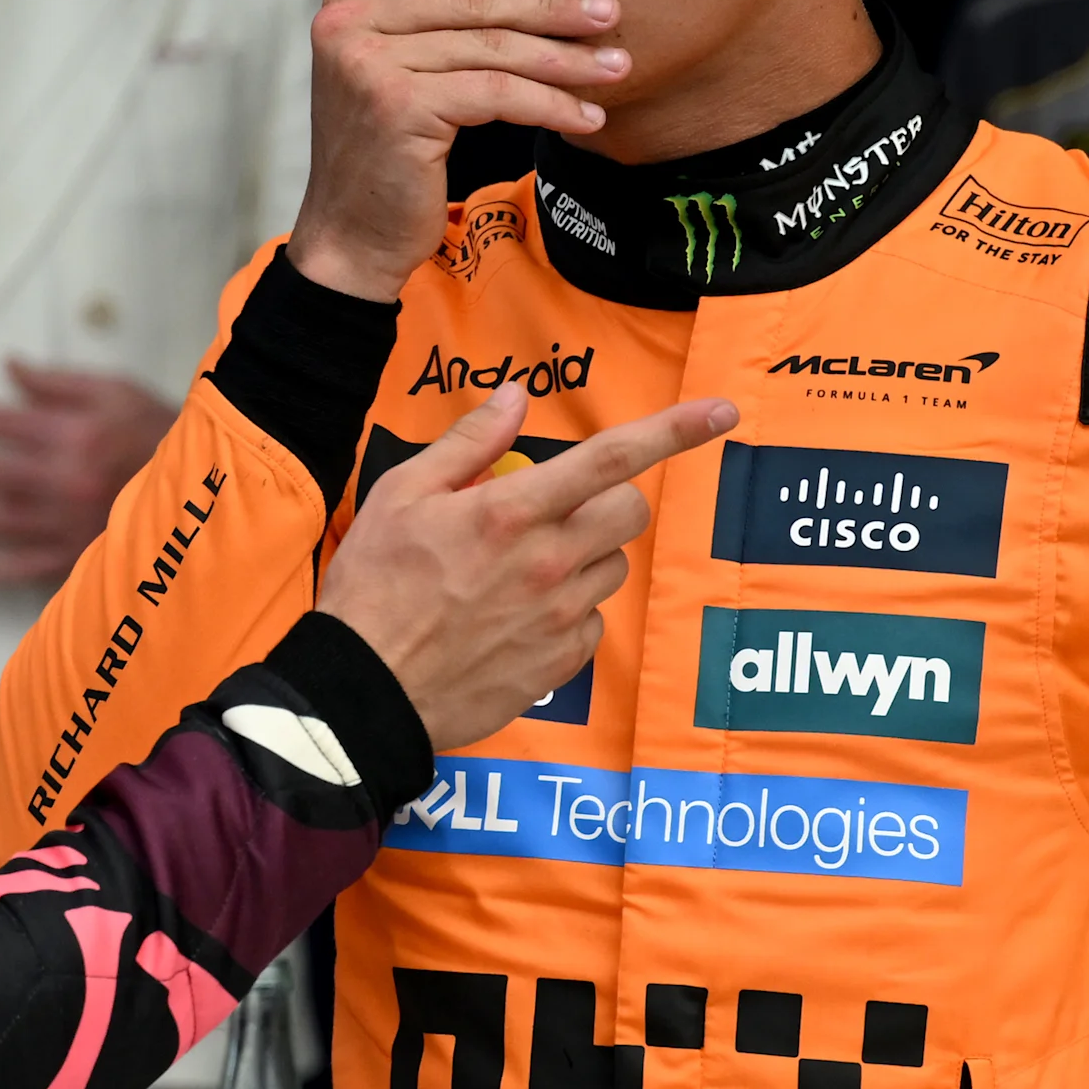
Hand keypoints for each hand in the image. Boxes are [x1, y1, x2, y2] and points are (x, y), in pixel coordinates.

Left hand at [0, 362, 178, 586]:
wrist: (211, 488)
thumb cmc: (160, 431)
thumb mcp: (117, 391)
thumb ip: (60, 382)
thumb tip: (10, 368)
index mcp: (75, 436)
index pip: (4, 424)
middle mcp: (67, 481)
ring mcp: (72, 524)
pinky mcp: (82, 556)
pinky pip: (27, 566)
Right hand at [290, 0, 625, 301]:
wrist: (352, 234)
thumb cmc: (386, 146)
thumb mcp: (390, 57)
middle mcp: (347, 19)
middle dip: (551, 6)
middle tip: (612, 13)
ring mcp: (367, 62)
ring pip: (491, 48)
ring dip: (565, 58)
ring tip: (617, 67)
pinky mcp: (397, 106)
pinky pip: (497, 93)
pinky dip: (551, 103)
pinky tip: (588, 116)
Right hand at [318, 382, 734, 752]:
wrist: (366, 691)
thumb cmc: (373, 588)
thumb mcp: (403, 495)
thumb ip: (468, 442)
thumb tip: (515, 397)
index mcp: (512, 512)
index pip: (612, 458)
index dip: (675, 430)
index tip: (722, 411)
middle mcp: (548, 563)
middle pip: (630, 513)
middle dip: (607, 500)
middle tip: (557, 511)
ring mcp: (559, 617)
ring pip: (613, 567)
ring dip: (585, 556)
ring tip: (523, 571)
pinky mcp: (560, 663)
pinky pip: (594, 622)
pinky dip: (569, 611)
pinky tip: (517, 617)